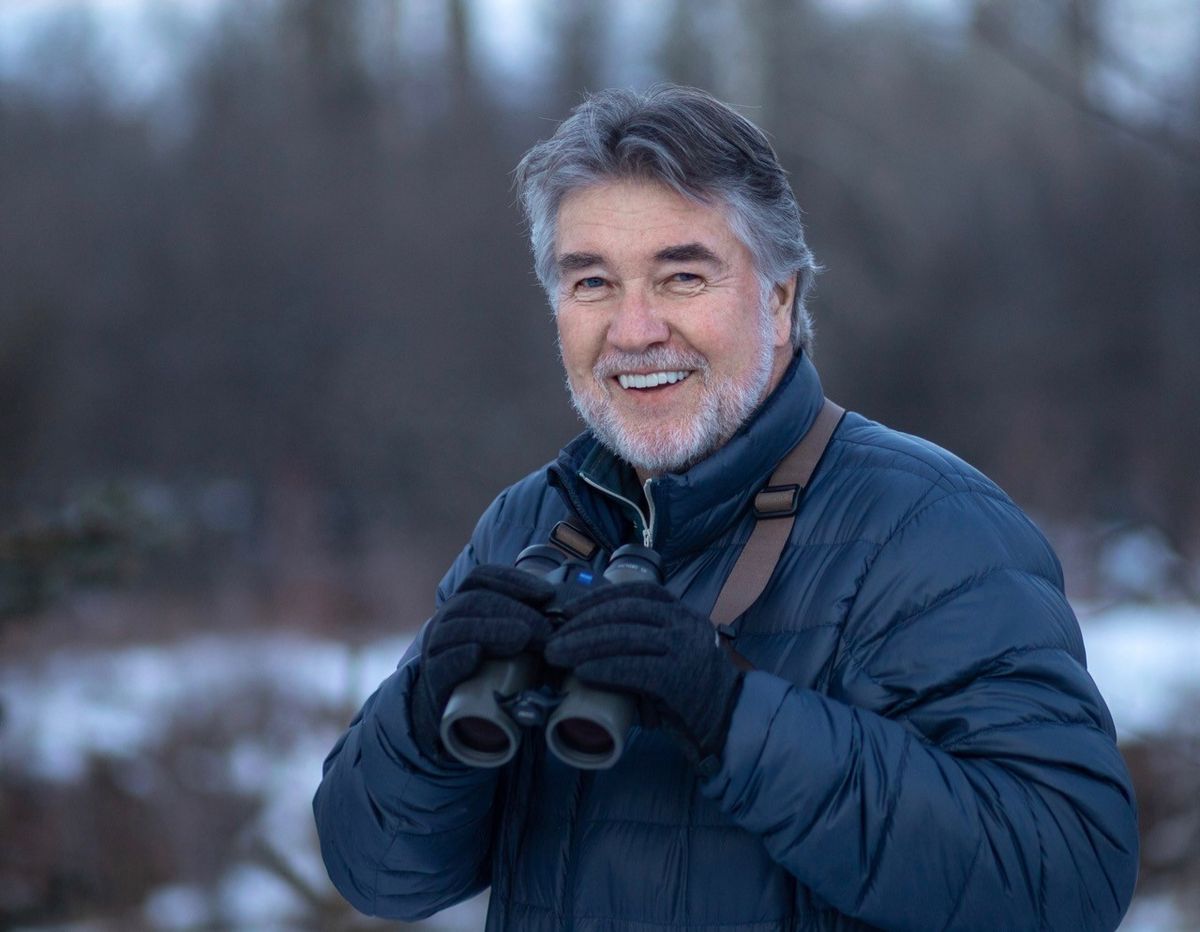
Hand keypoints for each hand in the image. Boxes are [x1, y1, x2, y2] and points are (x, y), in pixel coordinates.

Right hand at [410, 564, 553, 762]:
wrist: (456, 716)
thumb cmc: (494, 673)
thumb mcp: (515, 644)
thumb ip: (534, 628)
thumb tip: (574, 617)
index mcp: (466, 605)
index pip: (483, 578)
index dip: (514, 580)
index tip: (547, 594)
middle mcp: (448, 622)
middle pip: (473, 601)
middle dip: (513, 609)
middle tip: (544, 629)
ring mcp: (437, 651)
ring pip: (456, 628)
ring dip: (492, 629)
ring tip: (523, 638)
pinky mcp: (434, 683)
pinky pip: (440, 665)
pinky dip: (458, 657)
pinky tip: (477, 655)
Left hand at [544, 583, 742, 767]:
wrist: (730, 722)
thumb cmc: (691, 692)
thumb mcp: (670, 657)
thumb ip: (640, 647)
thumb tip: (586, 648)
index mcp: (682, 613)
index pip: (637, 592)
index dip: (599, 597)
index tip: (570, 610)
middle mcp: (684, 624)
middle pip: (625, 612)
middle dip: (583, 623)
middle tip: (553, 640)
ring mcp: (683, 649)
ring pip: (625, 637)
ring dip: (584, 644)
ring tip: (557, 655)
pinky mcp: (678, 678)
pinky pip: (633, 668)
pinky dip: (604, 669)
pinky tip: (582, 672)